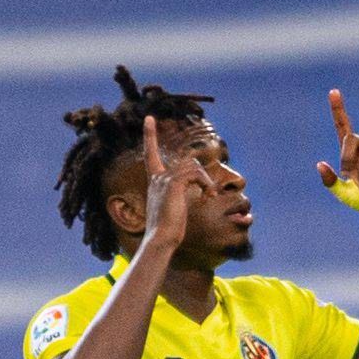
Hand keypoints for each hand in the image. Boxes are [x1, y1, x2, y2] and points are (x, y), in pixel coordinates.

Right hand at [141, 115, 212, 250]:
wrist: (161, 239)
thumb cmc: (168, 230)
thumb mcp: (173, 208)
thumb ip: (179, 195)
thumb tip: (195, 192)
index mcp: (154, 181)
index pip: (150, 154)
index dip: (149, 136)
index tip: (149, 119)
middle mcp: (158, 177)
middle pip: (187, 163)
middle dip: (201, 176)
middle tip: (209, 193)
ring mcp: (164, 179)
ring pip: (193, 167)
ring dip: (205, 181)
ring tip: (208, 197)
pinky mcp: (174, 183)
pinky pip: (196, 173)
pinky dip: (205, 183)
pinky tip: (207, 196)